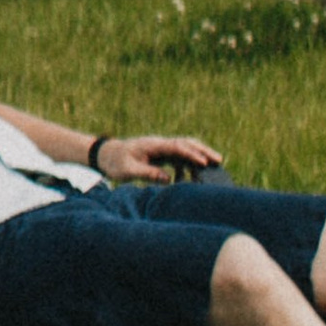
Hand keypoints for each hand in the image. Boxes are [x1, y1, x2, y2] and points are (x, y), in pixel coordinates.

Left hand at [96, 133, 223, 183]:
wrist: (106, 155)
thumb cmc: (116, 162)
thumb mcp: (129, 170)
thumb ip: (148, 174)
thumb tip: (168, 179)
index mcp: (153, 145)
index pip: (177, 147)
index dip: (191, 154)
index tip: (204, 163)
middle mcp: (159, 144)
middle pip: (186, 143)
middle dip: (203, 150)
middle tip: (219, 159)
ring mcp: (161, 149)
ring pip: (184, 150)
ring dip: (198, 158)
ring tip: (211, 170)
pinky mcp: (160, 155)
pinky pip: (177, 159)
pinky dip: (185, 169)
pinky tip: (184, 182)